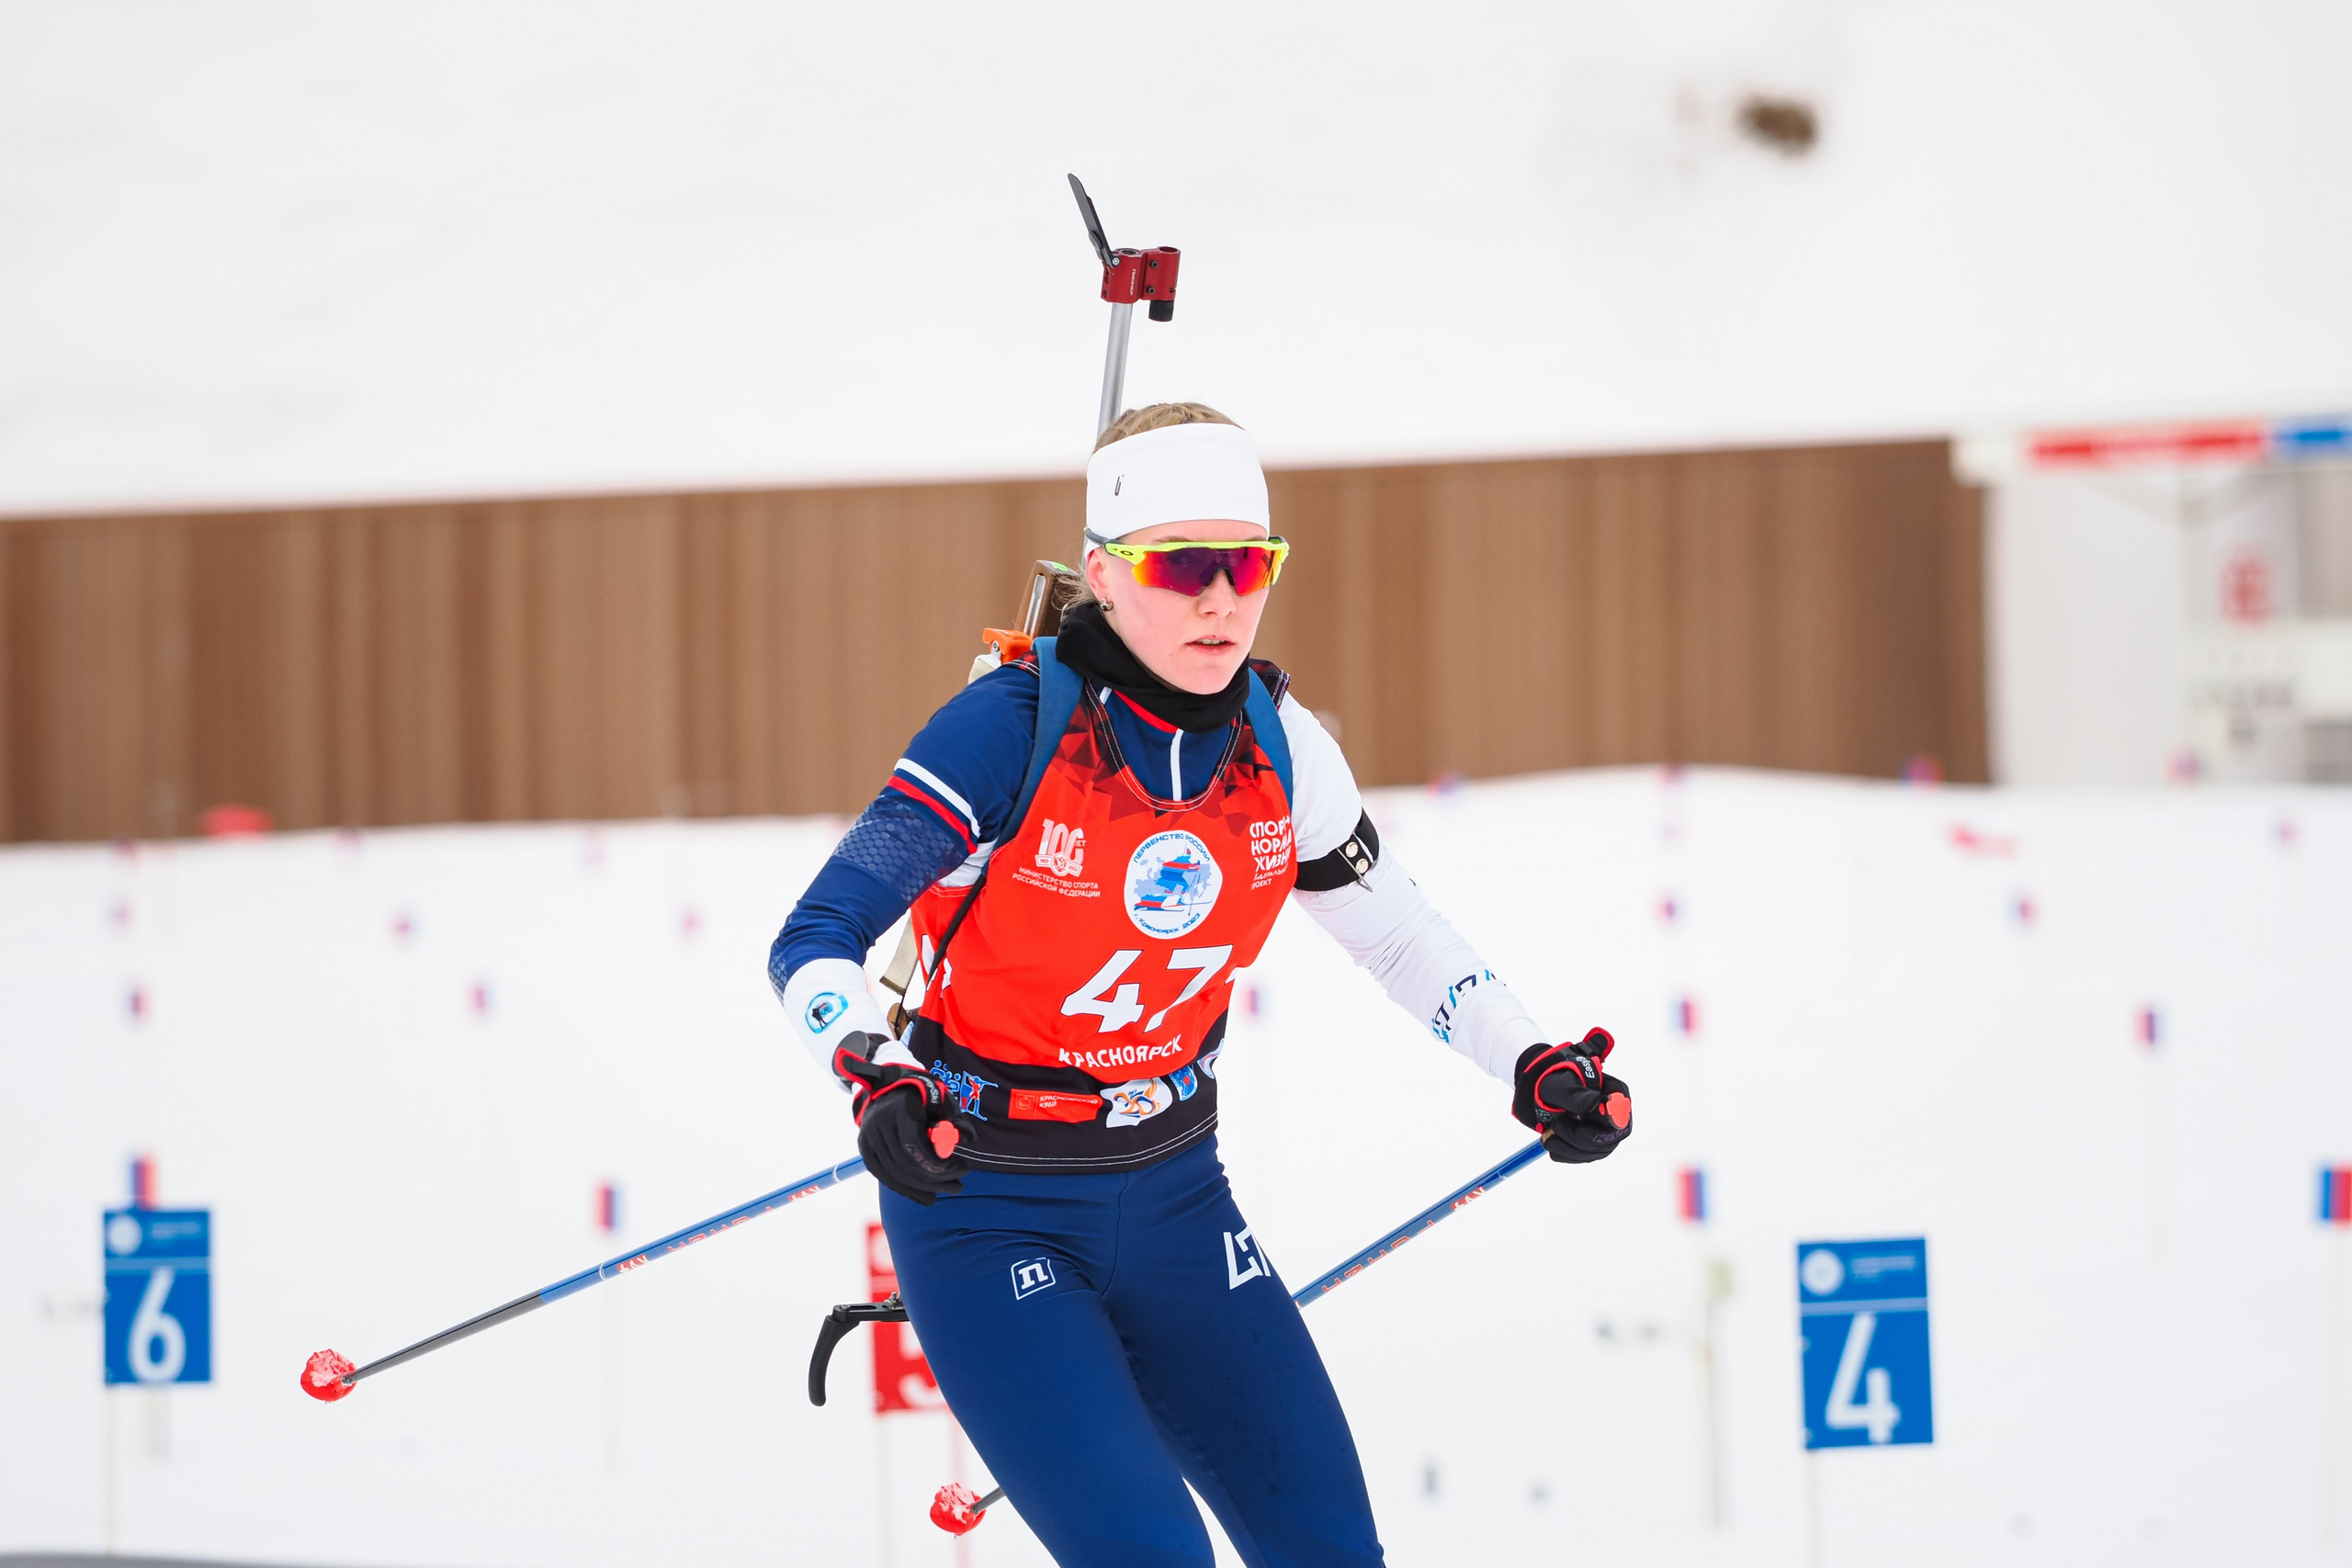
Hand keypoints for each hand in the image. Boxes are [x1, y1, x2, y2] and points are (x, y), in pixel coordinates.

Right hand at [834, 1036, 977, 1205]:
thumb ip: (955, 1119)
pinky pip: (885, 1178)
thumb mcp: (942, 1098)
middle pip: (906, 1163)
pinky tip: (928, 1198)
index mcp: (899, 1109)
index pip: (915, 1144)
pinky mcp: (865, 1151)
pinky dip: (907, 1191)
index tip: (961, 1168)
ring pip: (896, 1174)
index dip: (938, 1163)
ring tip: (950, 1190)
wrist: (887, 1086)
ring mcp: (868, 1139)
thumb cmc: (921, 1094)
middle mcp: (879, 1124)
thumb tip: (967, 1139)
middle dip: (936, 1179)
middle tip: (960, 1184)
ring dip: (925, 1189)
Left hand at [1512, 1029, 1631, 1163]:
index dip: (1597, 1126)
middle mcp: (1618, 1116)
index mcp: (1617, 1094)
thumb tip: (1595, 1102)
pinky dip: (1565, 1153)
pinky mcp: (1596, 1145)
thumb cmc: (1559, 1082)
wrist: (1550, 1090)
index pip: (1617, 1119)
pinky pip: (1584, 1157)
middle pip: (1605, 1140)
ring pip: (1594, 1152)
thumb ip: (1578, 1096)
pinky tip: (1551, 1142)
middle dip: (1575, 1138)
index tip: (1572, 1118)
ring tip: (1546, 1135)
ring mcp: (1608, 1133)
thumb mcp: (1564, 1085)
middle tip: (1553, 1126)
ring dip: (1566, 1148)